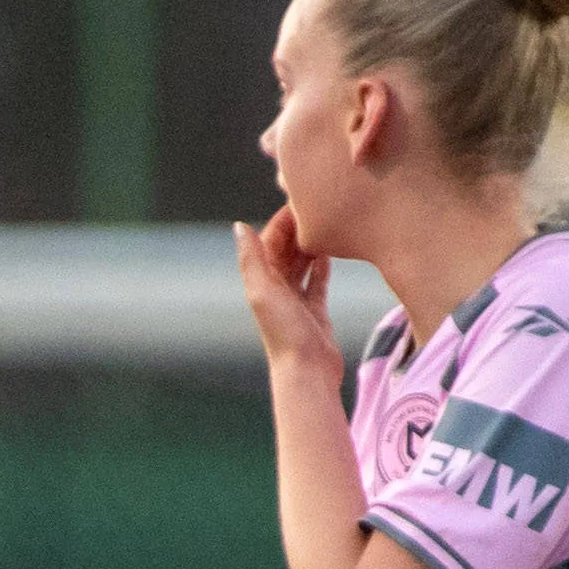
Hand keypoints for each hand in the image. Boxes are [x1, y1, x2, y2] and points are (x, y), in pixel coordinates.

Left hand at [234, 208, 338, 377]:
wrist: (306, 371)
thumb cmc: (284, 333)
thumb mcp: (264, 292)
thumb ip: (252, 260)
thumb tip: (240, 226)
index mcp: (262, 282)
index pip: (270, 241)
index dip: (282, 219)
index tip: (300, 197)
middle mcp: (276, 289)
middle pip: (285, 249)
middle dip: (297, 227)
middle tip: (319, 204)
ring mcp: (294, 300)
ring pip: (301, 263)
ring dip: (309, 243)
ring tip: (326, 221)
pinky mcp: (313, 311)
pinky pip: (316, 282)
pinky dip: (320, 266)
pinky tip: (329, 252)